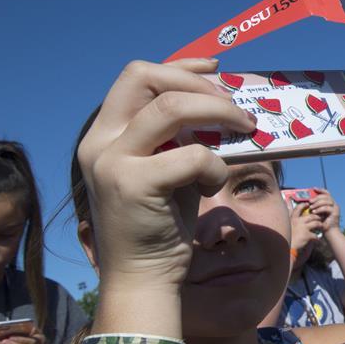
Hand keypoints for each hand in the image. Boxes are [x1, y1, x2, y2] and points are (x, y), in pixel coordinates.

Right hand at [76, 59, 256, 292]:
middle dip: (198, 84)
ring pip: (172, 107)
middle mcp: (100, 141)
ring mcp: (112, 161)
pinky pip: (191, 155)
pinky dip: (213, 166)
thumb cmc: (162, 224)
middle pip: (145, 77)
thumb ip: (179, 138)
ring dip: (218, 113)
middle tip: (234, 107)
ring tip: (244, 130)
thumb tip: (220, 107)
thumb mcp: (168, 169)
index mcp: (106, 134)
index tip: (216, 68)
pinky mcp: (134, 184)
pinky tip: (211, 185)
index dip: (181, 66)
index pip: (137, 77)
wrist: (143, 277)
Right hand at [290, 203, 323, 250]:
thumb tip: (293, 214)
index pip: (298, 208)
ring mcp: (303, 228)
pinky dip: (318, 238)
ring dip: (320, 225)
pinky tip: (318, 240)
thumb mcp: (287, 227)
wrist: (286, 248)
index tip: (308, 204)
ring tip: (321, 227)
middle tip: (320, 219)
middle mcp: (298, 222)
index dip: (304, 205)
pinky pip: (316, 235)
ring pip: (316, 223)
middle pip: (312, 216)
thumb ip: (292, 222)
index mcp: (292, 219)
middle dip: (317, 217)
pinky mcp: (307, 235)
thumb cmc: (287, 238)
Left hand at [309, 189, 339, 234]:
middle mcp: (334, 204)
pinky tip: (314, 212)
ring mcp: (336, 208)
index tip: (313, 188)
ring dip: (317, 203)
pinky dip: (319, 209)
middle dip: (317, 197)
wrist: (329, 233)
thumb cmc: (322, 223)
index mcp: (330, 203)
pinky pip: (327, 208)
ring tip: (311, 208)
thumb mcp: (317, 213)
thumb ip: (315, 207)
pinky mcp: (335, 212)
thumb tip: (308, 201)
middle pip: (326, 196)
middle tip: (310, 201)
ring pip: (327, 201)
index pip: (327, 193)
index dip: (320, 190)